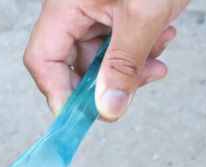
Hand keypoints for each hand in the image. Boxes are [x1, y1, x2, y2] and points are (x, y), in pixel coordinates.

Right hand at [23, 0, 189, 120]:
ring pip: (99, 56)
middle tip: (137, 86)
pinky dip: (139, 49)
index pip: (43, 60)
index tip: (84, 116)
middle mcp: (73, 9)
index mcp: (64, 6)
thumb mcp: (145, 15)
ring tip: (159, 55)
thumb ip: (124, 65)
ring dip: (129, 65)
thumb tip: (108, 110)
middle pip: (72, 63)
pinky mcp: (114, 9)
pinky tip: (162, 38)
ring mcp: (93, 9)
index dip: (60, 93)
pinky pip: (117, 42)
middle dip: (106, 80)